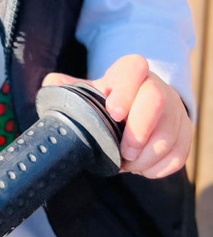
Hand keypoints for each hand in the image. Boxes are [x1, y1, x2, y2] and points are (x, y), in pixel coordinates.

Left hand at [43, 55, 191, 177]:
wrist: (139, 108)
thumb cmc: (108, 101)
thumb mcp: (89, 91)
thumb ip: (68, 87)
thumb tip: (50, 84)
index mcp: (131, 73)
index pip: (134, 68)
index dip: (125, 90)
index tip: (112, 112)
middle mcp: (157, 87)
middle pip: (157, 101)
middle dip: (139, 131)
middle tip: (123, 152)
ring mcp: (175, 111)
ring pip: (169, 134)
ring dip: (146, 157)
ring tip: (126, 164)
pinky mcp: (185, 134)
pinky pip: (179, 155)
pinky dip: (158, 168)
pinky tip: (141, 168)